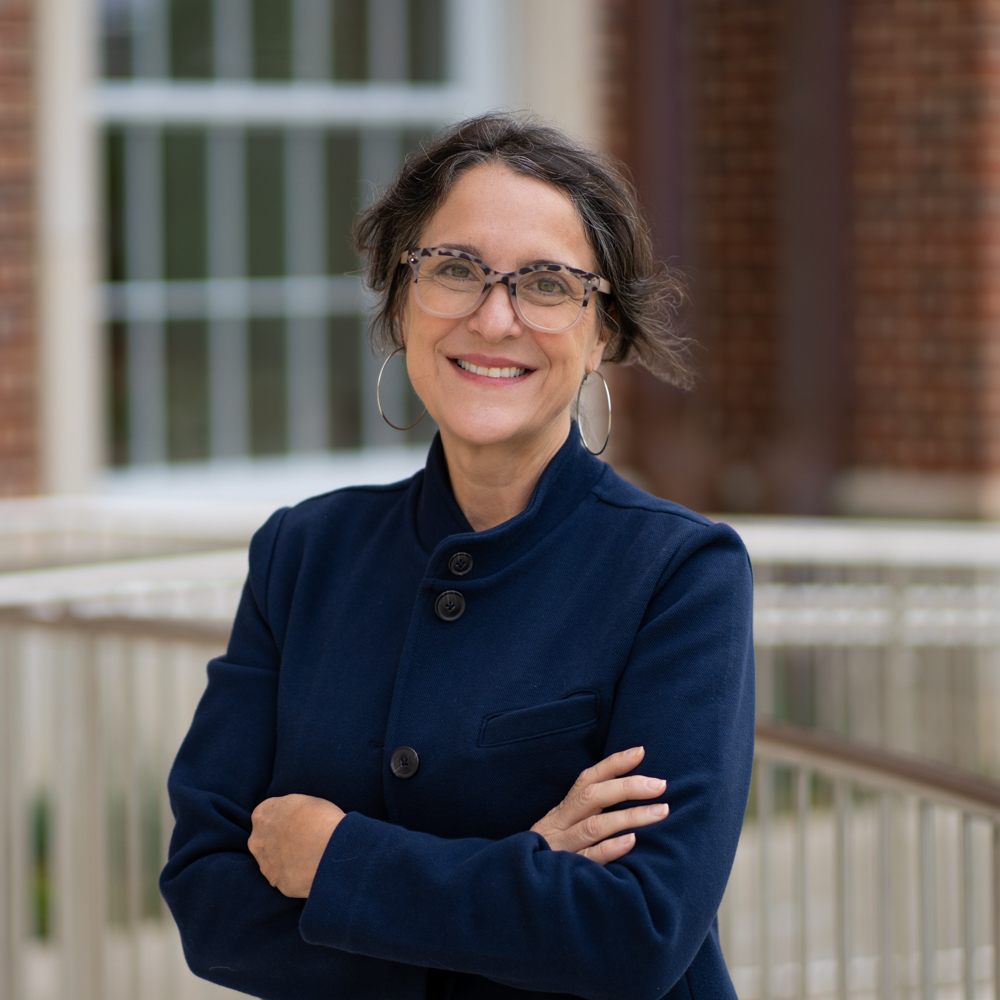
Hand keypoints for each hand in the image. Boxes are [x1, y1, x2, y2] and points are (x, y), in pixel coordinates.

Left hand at [248, 794, 344, 897]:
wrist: (328, 850)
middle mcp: (257, 839)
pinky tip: (309, 870)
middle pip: (265, 839)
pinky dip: (294, 874)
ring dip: (286, 859)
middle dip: (280, 840)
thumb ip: (291, 810)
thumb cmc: (321, 819)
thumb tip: (294, 816)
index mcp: (263, 814)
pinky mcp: (275, 882)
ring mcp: (264, 863)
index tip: (297, 821)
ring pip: (273, 860)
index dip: (283, 818)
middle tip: (303, 840)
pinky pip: (284, 877)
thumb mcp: (305, 802)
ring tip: (310, 856)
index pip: (266, 814)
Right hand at [530, 747, 667, 864]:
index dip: (613, 764)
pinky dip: (610, 848)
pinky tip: (632, 841)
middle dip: (628, 787)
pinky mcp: (566, 873)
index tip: (640, 752)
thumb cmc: (553, 855)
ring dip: (629, 817)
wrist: (516, 888)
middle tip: (660, 785)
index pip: (588, 779)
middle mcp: (560, 824)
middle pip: (592, 797)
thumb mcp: (565, 829)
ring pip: (595, 826)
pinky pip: (589, 859)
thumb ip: (589, 813)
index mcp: (562, 811)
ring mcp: (562, 848)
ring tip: (661, 811)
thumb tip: (631, 790)